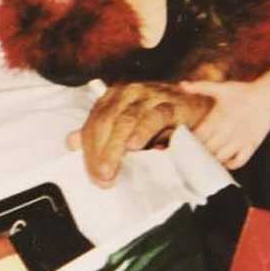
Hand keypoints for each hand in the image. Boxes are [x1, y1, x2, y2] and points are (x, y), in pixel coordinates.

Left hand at [68, 81, 213, 186]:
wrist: (199, 108)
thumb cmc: (159, 121)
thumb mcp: (127, 128)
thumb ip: (100, 134)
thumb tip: (71, 142)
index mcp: (113, 97)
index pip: (93, 123)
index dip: (89, 149)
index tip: (91, 174)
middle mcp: (128, 92)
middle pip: (105, 122)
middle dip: (100, 152)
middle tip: (101, 178)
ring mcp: (150, 95)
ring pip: (125, 120)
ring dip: (115, 148)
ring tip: (110, 171)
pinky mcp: (172, 103)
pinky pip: (154, 116)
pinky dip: (142, 131)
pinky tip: (134, 146)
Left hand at [179, 78, 269, 169]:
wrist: (269, 96)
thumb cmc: (243, 92)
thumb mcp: (221, 88)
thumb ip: (200, 87)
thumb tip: (182, 85)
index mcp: (218, 118)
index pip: (198, 137)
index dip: (187, 142)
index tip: (182, 143)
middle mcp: (229, 131)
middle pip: (207, 150)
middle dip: (197, 152)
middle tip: (191, 153)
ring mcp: (241, 140)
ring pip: (221, 158)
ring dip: (211, 159)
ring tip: (205, 157)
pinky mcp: (252, 146)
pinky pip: (239, 162)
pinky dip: (230, 164)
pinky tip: (224, 160)